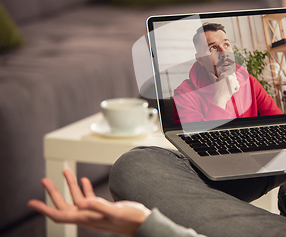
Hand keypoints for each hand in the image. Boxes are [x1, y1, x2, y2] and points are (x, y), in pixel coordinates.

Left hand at [27, 170, 150, 236]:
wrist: (143, 223)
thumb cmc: (132, 219)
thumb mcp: (116, 211)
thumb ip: (100, 206)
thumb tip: (83, 202)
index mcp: (87, 218)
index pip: (60, 215)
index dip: (45, 209)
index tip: (31, 203)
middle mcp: (88, 216)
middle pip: (64, 206)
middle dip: (53, 193)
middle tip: (44, 181)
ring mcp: (94, 213)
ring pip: (76, 199)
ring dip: (69, 186)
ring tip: (65, 172)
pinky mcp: (102, 209)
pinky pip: (88, 198)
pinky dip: (83, 188)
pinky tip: (83, 180)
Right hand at [209, 71, 239, 108]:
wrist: (220, 97)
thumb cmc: (219, 90)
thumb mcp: (216, 82)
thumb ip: (214, 77)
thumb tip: (209, 73)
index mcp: (223, 74)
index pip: (232, 73)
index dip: (232, 78)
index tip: (228, 83)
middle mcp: (227, 75)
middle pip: (235, 78)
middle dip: (233, 83)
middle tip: (227, 87)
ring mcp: (230, 79)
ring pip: (237, 82)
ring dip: (234, 87)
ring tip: (228, 89)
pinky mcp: (233, 83)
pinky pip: (238, 86)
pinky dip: (236, 90)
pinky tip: (230, 91)